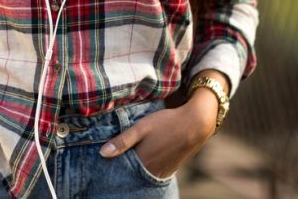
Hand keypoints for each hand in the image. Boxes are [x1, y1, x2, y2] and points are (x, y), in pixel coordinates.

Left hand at [98, 92, 218, 178]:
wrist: (195, 124)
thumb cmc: (166, 123)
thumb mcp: (141, 127)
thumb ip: (122, 141)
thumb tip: (102, 153)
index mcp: (142, 163)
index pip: (121, 170)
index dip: (113, 164)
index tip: (105, 158)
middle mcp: (152, 173)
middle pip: (131, 174)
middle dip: (123, 167)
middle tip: (117, 155)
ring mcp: (162, 173)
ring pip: (142, 174)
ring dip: (135, 168)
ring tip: (130, 154)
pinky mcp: (169, 170)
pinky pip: (152, 173)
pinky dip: (146, 168)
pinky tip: (144, 157)